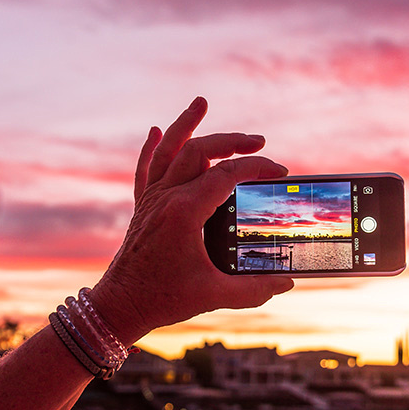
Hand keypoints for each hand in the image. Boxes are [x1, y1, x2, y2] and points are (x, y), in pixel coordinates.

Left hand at [89, 97, 293, 344]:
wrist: (121, 306)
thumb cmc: (165, 298)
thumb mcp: (216, 295)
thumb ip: (256, 289)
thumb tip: (288, 283)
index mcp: (185, 211)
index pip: (228, 173)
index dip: (258, 167)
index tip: (280, 172)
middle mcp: (166, 197)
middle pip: (201, 151)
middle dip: (233, 140)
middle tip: (259, 141)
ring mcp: (152, 199)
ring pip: (170, 149)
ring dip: (187, 125)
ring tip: (201, 103)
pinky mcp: (143, 207)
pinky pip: (146, 168)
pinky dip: (152, 148)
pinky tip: (157, 132)